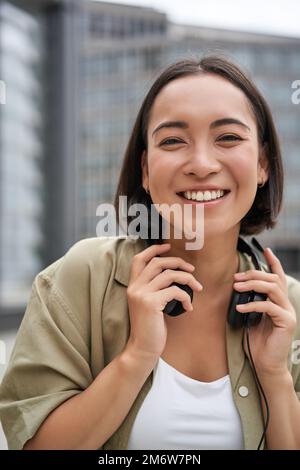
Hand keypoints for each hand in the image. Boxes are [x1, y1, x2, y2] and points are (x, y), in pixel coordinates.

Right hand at [126, 243, 202, 358]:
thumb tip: (174, 275)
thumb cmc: (150, 327)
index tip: (168, 247)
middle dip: (177, 262)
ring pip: (169, 275)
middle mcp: (135, 287)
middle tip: (191, 270)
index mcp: (133, 286)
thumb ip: (154, 289)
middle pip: (158, 262)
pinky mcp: (151, 303)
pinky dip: (186, 297)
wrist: (142, 348)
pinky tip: (189, 307)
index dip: (154, 249)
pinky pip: (175, 291)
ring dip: (187, 279)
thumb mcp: (149, 304)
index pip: (139, 259)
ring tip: (197, 287)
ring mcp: (142, 294)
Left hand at [233, 248, 296, 377]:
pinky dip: (252, 305)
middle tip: (236, 278)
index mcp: (278, 301)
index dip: (273, 262)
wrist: (266, 364)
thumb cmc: (257, 341)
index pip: (278, 277)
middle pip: (273, 279)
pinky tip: (239, 308)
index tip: (265, 249)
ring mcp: (288, 312)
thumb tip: (237, 287)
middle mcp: (286, 304)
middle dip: (254, 275)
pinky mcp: (286, 322)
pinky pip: (269, 307)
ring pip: (273, 289)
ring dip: (253, 285)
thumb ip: (250, 302)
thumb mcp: (251, 317)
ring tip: (236, 288)